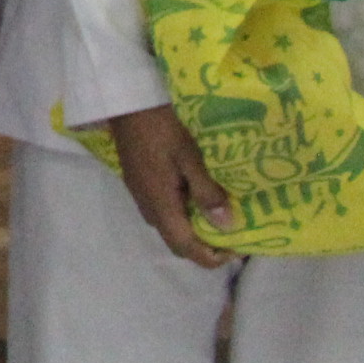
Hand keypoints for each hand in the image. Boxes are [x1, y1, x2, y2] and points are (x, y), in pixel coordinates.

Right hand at [104, 102, 236, 266]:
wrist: (127, 105)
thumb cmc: (162, 129)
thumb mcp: (190, 157)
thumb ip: (207, 193)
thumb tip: (227, 226)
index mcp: (161, 205)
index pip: (186, 247)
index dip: (212, 257)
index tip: (237, 249)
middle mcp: (148, 207)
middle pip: (176, 243)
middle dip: (204, 247)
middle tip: (231, 233)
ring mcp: (140, 196)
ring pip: (168, 228)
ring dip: (192, 231)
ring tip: (217, 215)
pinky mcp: (138, 184)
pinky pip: (162, 212)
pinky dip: (182, 216)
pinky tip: (194, 197)